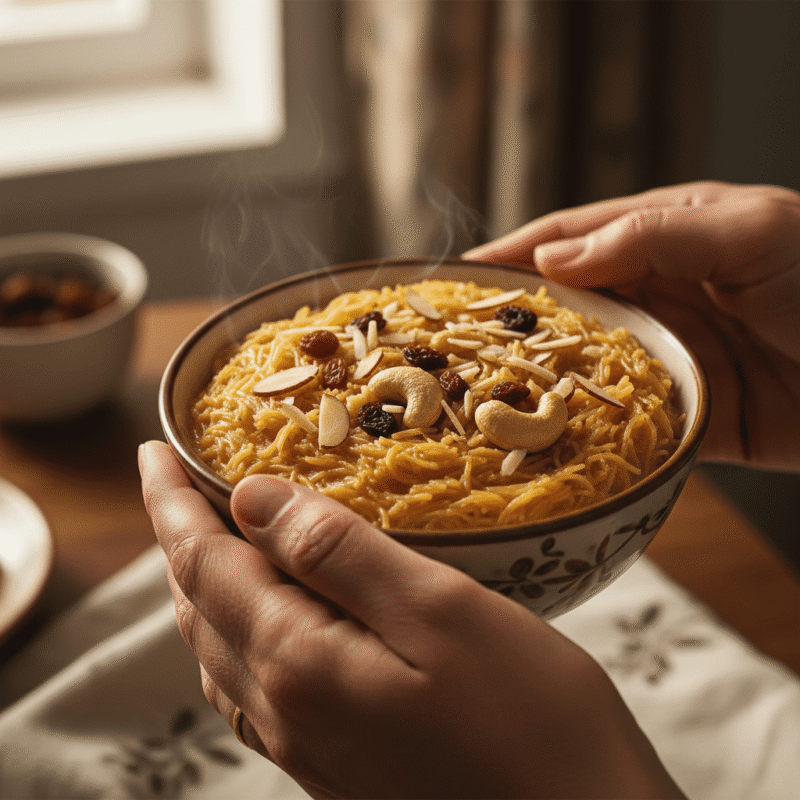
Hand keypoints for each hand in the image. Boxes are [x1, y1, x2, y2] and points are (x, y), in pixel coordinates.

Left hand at [140, 439, 683, 799]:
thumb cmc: (533, 719)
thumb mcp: (440, 610)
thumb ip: (339, 553)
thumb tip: (252, 498)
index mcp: (300, 662)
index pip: (205, 563)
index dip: (172, 502)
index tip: (153, 450)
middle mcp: (285, 712)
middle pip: (201, 607)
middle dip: (177, 537)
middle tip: (174, 481)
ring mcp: (307, 747)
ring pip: (220, 648)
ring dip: (203, 584)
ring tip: (206, 534)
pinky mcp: (336, 763)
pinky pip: (253, 683)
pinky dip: (236, 630)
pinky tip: (259, 616)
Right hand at [464, 182, 799, 469]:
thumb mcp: (749, 232)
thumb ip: (653, 236)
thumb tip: (552, 259)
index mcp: (663, 238)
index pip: (569, 240)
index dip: (510, 257)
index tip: (453, 280)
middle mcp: (656, 296)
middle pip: (565, 308)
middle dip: (508, 326)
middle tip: (449, 349)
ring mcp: (666, 358)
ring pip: (583, 369)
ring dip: (535, 384)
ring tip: (476, 400)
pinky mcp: (683, 416)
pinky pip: (621, 425)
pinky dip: (583, 434)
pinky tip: (541, 444)